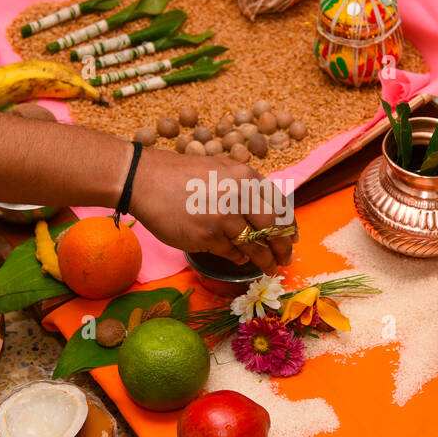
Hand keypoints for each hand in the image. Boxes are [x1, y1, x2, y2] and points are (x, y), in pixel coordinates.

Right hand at [129, 149, 296, 273]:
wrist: (144, 180)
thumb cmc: (181, 175)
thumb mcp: (221, 168)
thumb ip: (244, 186)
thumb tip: (265, 210)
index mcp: (245, 176)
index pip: (280, 205)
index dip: (289, 225)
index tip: (293, 237)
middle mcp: (239, 195)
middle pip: (274, 228)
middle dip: (283, 247)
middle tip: (285, 258)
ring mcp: (224, 217)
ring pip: (256, 245)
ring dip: (265, 260)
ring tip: (269, 268)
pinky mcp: (207, 236)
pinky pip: (232, 253)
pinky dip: (239, 259)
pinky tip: (240, 260)